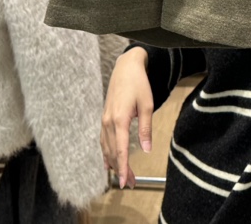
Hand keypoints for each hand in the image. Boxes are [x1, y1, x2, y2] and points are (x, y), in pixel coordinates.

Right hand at [100, 46, 153, 189]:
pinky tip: (108, 162)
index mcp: (119, 119)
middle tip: (129, 184)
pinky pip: (103, 140)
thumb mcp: (147, 104)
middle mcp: (108, 122)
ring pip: (106, 148)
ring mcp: (104, 120)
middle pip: (113, 152)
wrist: (125, 67)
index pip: (120, 150)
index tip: (125, 183)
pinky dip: (106, 152)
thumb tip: (147, 149)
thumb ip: (145, 128)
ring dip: (113, 163)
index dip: (122, 168)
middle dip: (120, 169)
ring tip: (122, 176)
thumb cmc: (138, 84)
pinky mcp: (105, 117)